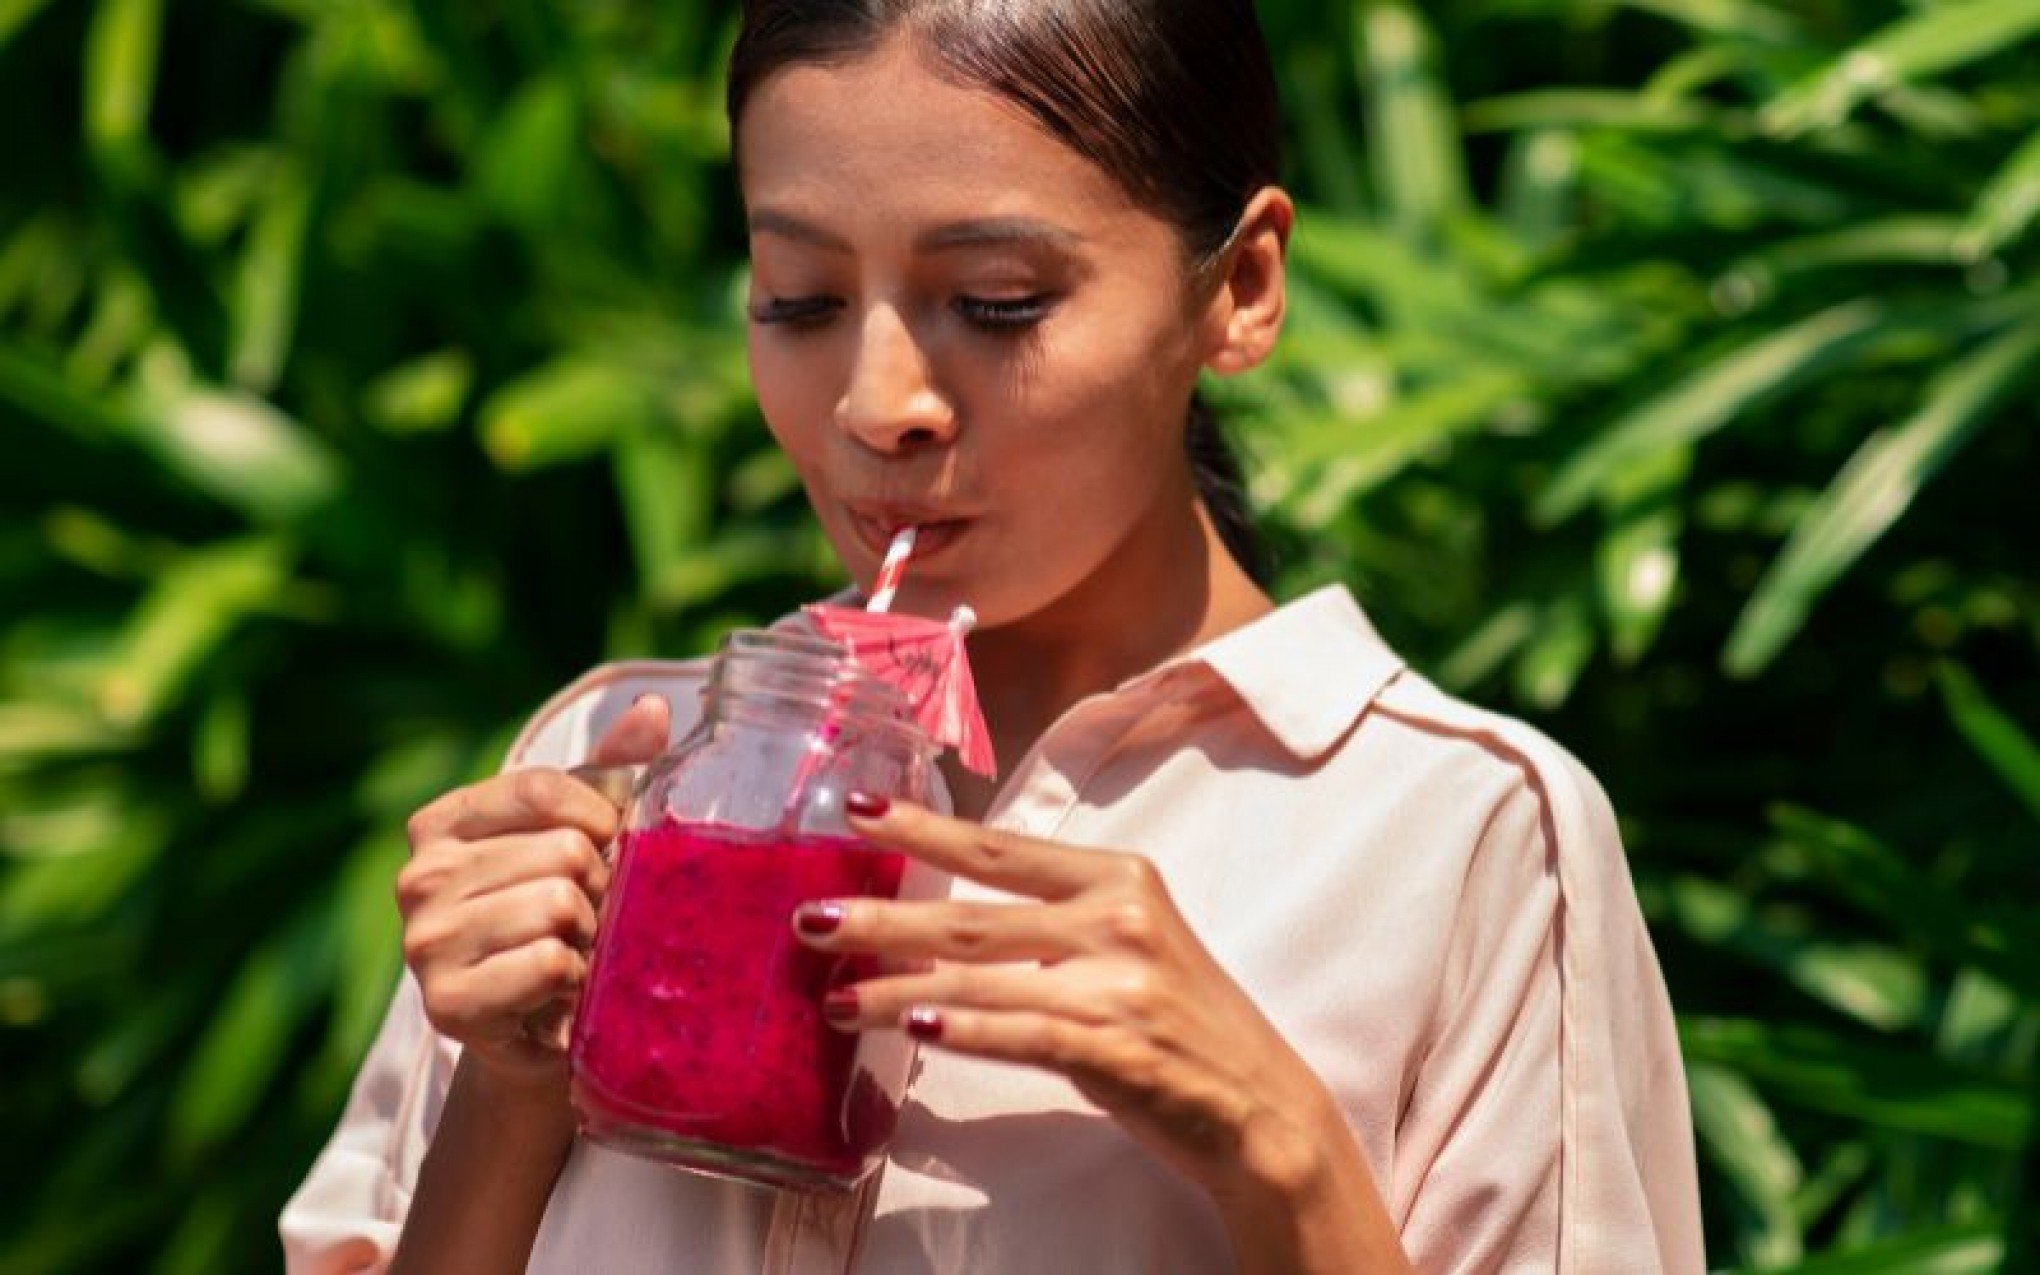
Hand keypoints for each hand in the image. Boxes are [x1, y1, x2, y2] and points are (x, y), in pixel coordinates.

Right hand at [396, 694, 670, 1091]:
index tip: (608, 849)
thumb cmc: (563, 916)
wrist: (541, 1029)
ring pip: (558, 905)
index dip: (599, 817)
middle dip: (598, 888)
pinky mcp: (447, 1005)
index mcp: (441, 824)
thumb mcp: (584, 832)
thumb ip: (614, 769)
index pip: (539, 787)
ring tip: (575, 952)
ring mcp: (425, 943)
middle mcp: (418, 878)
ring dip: (590, 937)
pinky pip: (549, 964)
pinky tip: (558, 990)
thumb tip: (655, 706)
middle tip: (588, 919)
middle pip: (559, 850)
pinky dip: (574, 979)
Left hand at [791, 795, 1347, 1204]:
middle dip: (882, 918)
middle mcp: (1119, 920)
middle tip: (809, 917)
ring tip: (836, 996)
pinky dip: (963, 1031)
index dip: (923, 830)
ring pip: (981, 980)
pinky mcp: (1119, 1049)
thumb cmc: (1180, 1024)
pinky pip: (1020, 1034)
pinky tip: (913, 1029)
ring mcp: (1120, 985)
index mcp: (1119, 879)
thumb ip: (1053, 921)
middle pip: (973, 914)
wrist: (1262, 1107)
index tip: (856, 811)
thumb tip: (941, 915)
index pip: (999, 849)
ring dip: (896, 991)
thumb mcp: (1129, 945)